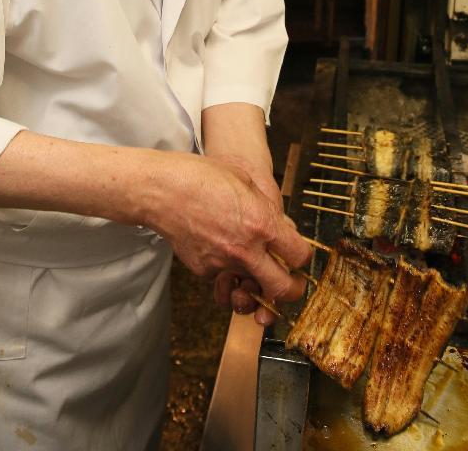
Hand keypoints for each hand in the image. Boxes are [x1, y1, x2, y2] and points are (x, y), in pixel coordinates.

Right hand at [144, 152, 309, 320]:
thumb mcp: (247, 179)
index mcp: (262, 224)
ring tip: (253, 271)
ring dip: (255, 283)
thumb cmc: (204, 175)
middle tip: (291, 285)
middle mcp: (245, 250)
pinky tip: (218, 247)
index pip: (299, 255)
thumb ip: (268, 205)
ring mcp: (223, 264)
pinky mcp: (203, 270)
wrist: (163, 189)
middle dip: (291, 291)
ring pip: (250, 286)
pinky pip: (223, 276)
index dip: (303, 257)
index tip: (298, 255)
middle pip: (282, 289)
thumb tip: (282, 224)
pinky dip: (226, 269)